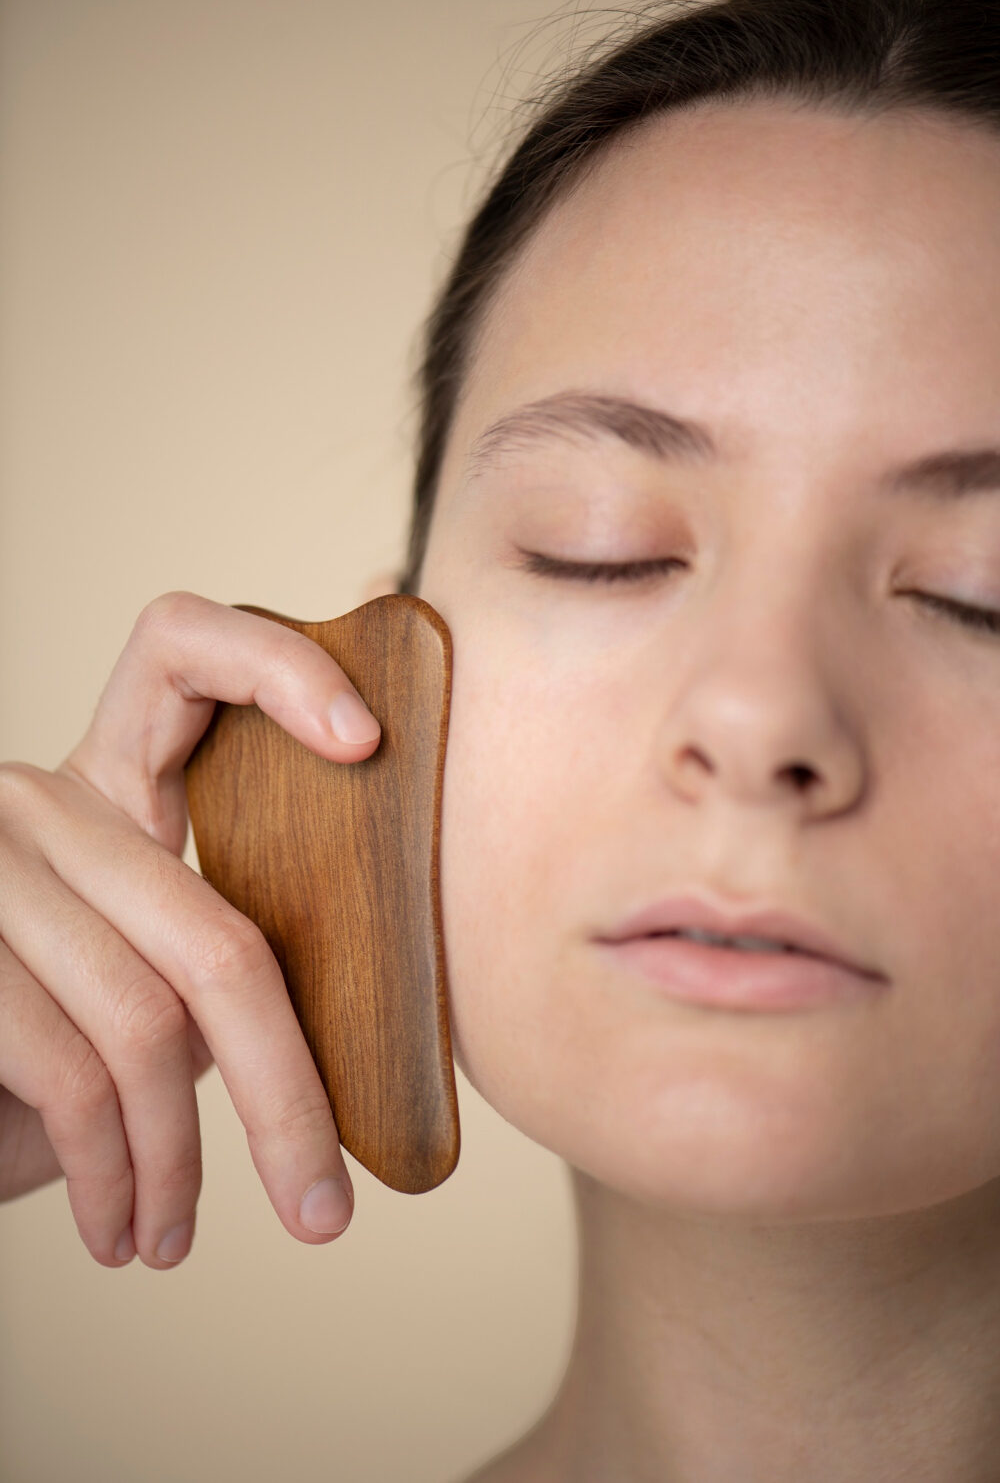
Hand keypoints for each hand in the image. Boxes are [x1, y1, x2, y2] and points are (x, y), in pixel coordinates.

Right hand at [0, 589, 384, 1268]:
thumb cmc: (51, 1039)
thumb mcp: (147, 976)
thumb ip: (223, 955)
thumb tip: (387, 1001)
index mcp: (109, 779)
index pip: (182, 644)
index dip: (279, 664)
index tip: (367, 744)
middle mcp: (40, 802)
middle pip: (217, 936)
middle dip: (286, 1096)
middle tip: (322, 1212)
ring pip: (146, 1021)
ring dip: (181, 1161)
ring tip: (179, 1236)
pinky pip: (73, 1073)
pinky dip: (116, 1177)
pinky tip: (125, 1227)